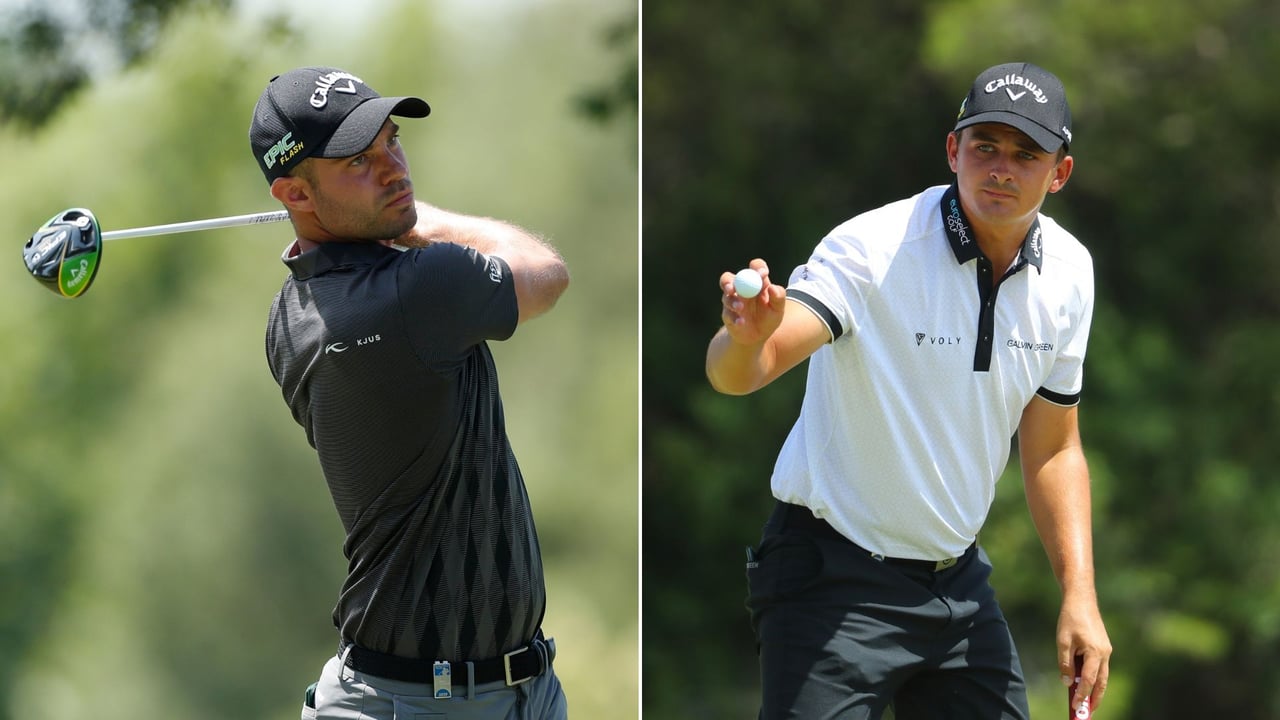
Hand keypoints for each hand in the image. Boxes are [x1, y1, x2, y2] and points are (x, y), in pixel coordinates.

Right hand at [719, 259, 785, 346]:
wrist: (757, 338)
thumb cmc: (769, 319)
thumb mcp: (778, 309)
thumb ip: (779, 297)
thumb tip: (772, 287)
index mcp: (756, 282)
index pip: (755, 267)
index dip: (758, 268)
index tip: (763, 274)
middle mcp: (741, 289)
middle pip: (729, 277)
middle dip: (729, 281)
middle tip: (733, 288)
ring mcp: (732, 301)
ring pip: (726, 296)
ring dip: (732, 301)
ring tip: (740, 308)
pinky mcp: (727, 314)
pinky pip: (727, 313)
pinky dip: (734, 318)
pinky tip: (741, 322)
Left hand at [1057, 597, 1111, 713]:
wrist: (1081, 600)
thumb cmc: (1070, 619)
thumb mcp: (1062, 641)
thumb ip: (1065, 663)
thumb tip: (1068, 682)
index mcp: (1095, 652)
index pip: (1089, 680)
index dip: (1082, 695)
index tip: (1076, 707)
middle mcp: (1104, 653)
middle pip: (1101, 682)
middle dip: (1095, 699)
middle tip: (1087, 713)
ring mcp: (1106, 650)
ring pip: (1103, 676)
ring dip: (1096, 690)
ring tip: (1088, 703)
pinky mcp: (1103, 647)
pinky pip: (1100, 667)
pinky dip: (1095, 678)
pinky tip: (1086, 684)